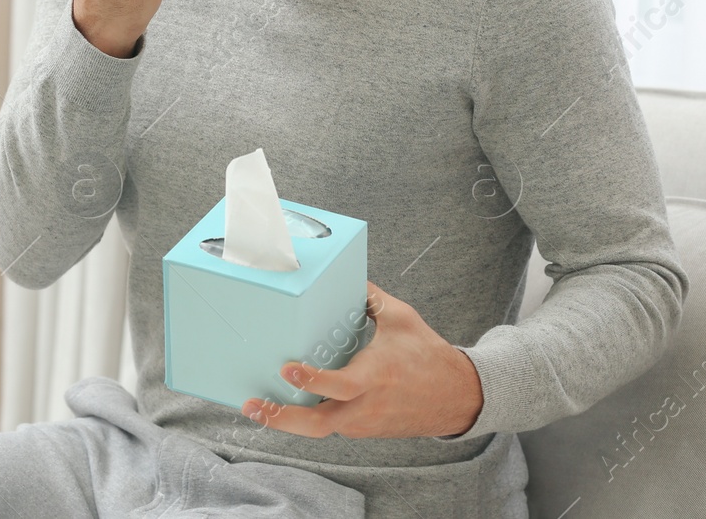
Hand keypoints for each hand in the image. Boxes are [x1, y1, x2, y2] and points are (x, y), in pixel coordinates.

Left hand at [240, 282, 483, 438]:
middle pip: (317, 425)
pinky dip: (310, 415)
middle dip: (281, 420)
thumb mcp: (402, 318)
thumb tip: (347, 274)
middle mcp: (366, 406)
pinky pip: (331, 424)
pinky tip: (290, 403)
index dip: (312, 381)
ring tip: (257, 405)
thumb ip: (371, 298)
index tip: (287, 369)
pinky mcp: (363, 430)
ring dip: (287, 420)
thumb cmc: (427, 356)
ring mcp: (363, 423)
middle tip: (251, 405)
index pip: (339, 386)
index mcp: (375, 377)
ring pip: (319, 428)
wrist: (455, 397)